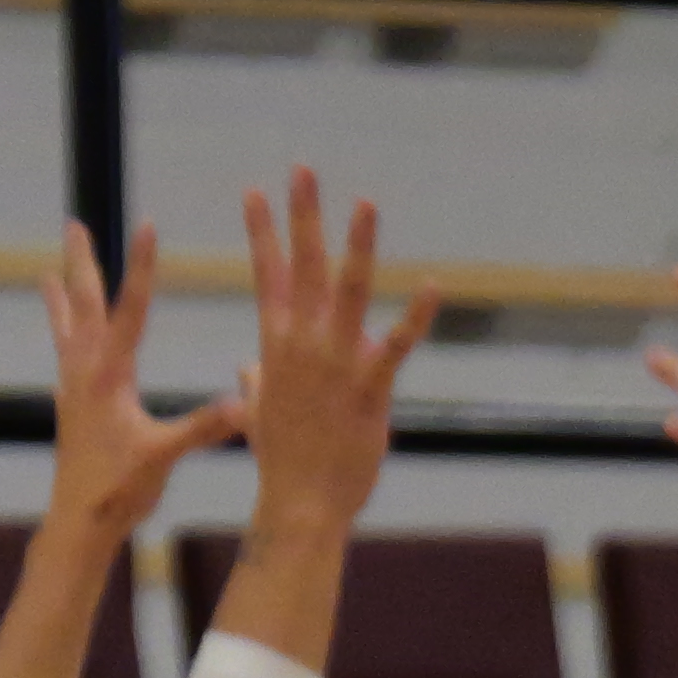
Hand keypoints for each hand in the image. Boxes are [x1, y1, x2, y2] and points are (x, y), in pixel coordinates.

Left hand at [43, 217, 240, 540]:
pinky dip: (62, 338)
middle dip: (82, 262)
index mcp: (110, 376)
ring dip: (62, 296)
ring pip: (66, 328)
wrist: (78, 525)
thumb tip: (245, 406)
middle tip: (73, 224)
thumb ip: (203, 428)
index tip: (146, 224)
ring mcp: (73, 389)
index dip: (141, 266)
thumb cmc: (118, 491)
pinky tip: (63, 341)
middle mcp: (86, 373)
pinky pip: (64, 358)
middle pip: (84, 304)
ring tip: (49, 270)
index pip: (130, 308)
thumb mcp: (164, 456)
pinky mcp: (69, 409)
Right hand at [235, 168, 435, 536]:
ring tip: (365, 203)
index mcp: (276, 346)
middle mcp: (302, 346)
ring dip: (357, 246)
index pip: (267, 276)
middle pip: (304, 267)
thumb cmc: (282, 462)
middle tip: (302, 170)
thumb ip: (255, 380)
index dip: (262, 232)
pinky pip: (396, 346)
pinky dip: (415, 317)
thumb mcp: (260, 413)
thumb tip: (246, 367)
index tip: (255, 191)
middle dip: (302, 216)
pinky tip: (431, 285)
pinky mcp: (368, 389)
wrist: (299, 507)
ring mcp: (335, 364)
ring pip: (348, 292)